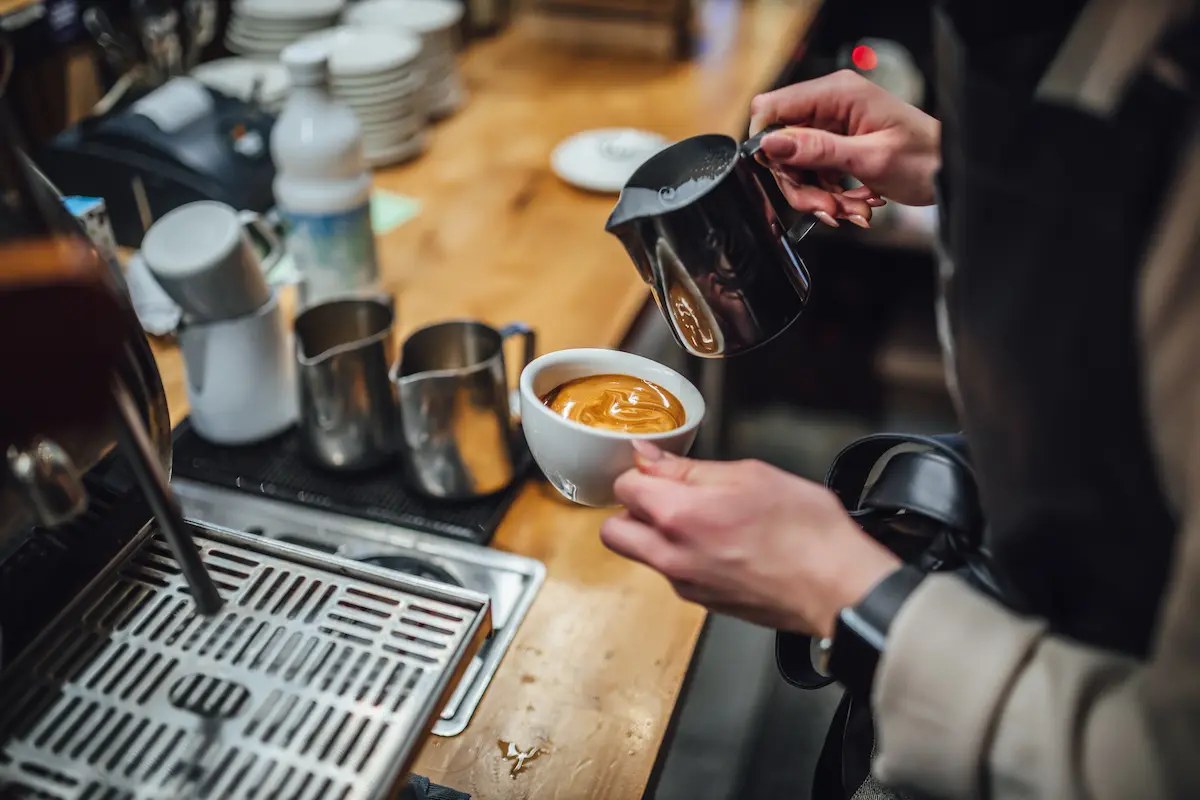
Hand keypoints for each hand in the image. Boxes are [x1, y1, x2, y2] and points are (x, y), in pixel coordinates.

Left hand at [600, 442, 900, 636]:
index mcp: (678, 516)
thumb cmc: (807, 532)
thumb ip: (690, 468)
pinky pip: (673, 574)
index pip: (624, 486)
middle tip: (665, 494)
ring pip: (642, 555)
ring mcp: (685, 584)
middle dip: (632, 509)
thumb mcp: (751, 475)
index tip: (661, 467)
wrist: (839, 589)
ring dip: (656, 534)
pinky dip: (683, 557)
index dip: (642, 471)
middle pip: (614, 530)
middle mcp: (671, 556)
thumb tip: (649, 457)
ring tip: (702, 519)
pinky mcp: (703, 603)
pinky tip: (721, 544)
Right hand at [748, 70, 940, 226]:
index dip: (768, 143)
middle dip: (801, 184)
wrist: (952, 172)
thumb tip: (772, 143)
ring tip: (851, 210)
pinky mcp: (838, 147)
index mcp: (837, 94)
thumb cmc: (925, 158)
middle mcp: (831, 105)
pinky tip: (856, 204)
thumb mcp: (869, 158)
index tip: (785, 174)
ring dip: (819, 197)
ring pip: (797, 167)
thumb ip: (817, 150)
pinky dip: (830, 196)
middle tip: (828, 208)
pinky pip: (815, 175)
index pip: (772, 107)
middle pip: (782, 146)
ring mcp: (834, 126)